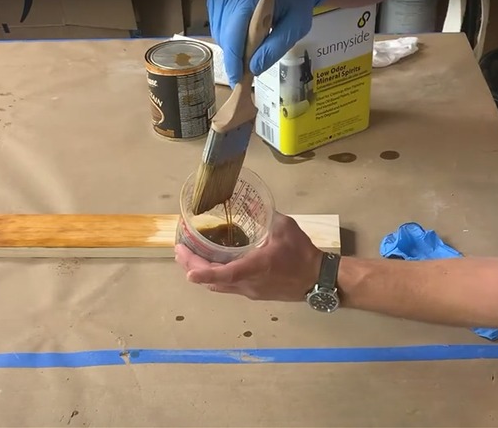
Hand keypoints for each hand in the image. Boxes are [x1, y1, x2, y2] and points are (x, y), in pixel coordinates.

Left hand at [175, 212, 323, 300]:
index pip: (225, 274)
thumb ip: (266, 216)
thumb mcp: (285, 227)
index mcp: (256, 267)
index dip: (203, 272)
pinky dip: (214, 277)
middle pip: (213, 282)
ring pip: (218, 287)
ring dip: (201, 274)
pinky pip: (227, 287)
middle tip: (179, 250)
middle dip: (192, 267)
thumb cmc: (302, 254)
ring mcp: (250, 291)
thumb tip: (249, 204)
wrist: (318, 279)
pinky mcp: (254, 293)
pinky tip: (213, 263)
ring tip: (189, 257)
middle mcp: (249, 284)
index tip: (186, 267)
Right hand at [207, 0, 328, 86]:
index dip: (234, 63)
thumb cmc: (296, 1)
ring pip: (219, 32)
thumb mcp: (295, 25)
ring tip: (249, 49)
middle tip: (246, 70)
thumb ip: (275, 48)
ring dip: (232, 46)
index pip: (233, 38)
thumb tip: (254, 69)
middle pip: (224, 37)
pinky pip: (218, 25)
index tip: (237, 81)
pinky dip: (229, 35)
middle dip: (235, 57)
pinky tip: (243, 35)